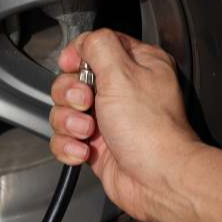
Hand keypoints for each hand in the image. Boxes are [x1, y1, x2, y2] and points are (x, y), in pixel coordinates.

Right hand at [49, 29, 204, 221]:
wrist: (157, 179)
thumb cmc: (150, 131)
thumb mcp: (122, 74)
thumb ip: (98, 47)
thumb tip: (83, 42)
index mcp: (136, 65)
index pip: (95, 46)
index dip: (77, 56)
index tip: (73, 67)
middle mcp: (121, 90)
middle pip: (71, 80)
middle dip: (70, 95)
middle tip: (86, 103)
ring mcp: (107, 119)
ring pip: (64, 111)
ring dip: (69, 123)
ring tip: (88, 133)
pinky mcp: (95, 145)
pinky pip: (65, 139)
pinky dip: (68, 146)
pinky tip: (83, 151)